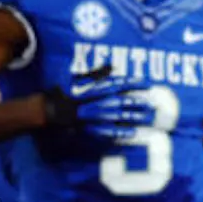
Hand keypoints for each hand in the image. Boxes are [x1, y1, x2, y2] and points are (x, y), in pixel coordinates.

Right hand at [41, 65, 155, 137]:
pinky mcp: (91, 129)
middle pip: (123, 101)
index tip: (147, 84)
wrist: (49, 111)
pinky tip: (132, 134)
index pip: (119, 84)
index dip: (134, 83)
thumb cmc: (63, 93)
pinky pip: (109, 132)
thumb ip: (96, 74)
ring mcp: (95, 116)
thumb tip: (111, 67)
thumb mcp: (78, 78)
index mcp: (95, 88)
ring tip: (148, 118)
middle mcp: (98, 101)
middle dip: (139, 102)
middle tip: (153, 103)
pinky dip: (121, 133)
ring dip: (135, 117)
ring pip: (119, 117)